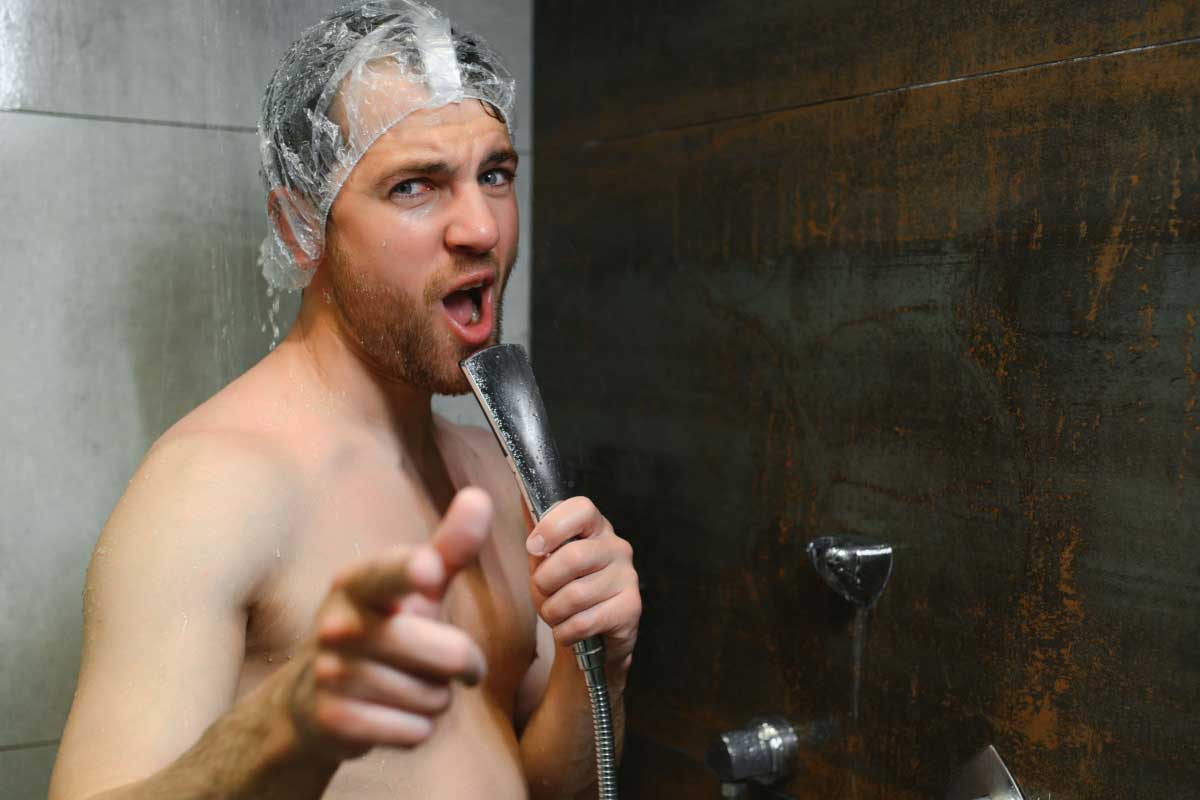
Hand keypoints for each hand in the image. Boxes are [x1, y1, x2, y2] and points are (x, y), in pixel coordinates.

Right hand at [281, 488, 491, 760]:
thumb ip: (450, 547)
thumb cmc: (383, 628)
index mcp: (359, 583)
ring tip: (411, 686)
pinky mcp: (335, 719)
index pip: (387, 573)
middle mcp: (338, 624)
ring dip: (436, 698)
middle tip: (455, 664)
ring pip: (432, 697)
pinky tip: (395, 715)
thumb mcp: (414, 588)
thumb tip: (480, 496)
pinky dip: (418, 729)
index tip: (429, 570)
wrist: (315, 697)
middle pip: (445, 652)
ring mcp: (331, 673)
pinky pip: (413, 731)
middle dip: (464, 663)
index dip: (409, 571)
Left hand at [526, 497, 640, 669]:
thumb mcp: (546, 560)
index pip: (581, 509)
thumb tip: (522, 493)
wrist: (593, 637)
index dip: (552, 527)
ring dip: (553, 611)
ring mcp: (628, 577)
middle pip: (574, 556)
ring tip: (554, 614)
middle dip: (545, 581)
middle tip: (542, 591)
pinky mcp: (631, 608)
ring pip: (577, 595)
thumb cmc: (566, 589)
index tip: (534, 548)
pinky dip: (565, 632)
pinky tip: (567, 631)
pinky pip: (585, 622)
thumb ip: (537, 532)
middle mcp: (617, 547)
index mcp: (595, 527)